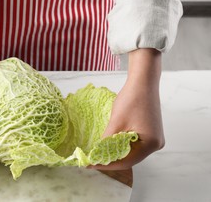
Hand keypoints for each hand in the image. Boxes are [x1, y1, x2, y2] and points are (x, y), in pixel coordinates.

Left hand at [89, 49, 164, 169]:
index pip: (126, 161)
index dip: (107, 164)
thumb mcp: (116, 122)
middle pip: (130, 158)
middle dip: (111, 160)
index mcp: (151, 144)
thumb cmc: (132, 99)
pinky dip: (122, 145)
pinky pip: (135, 144)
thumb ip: (107, 141)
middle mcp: (156, 144)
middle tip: (92, 160)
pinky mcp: (151, 133)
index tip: (90, 164)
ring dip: (115, 153)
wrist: (143, 82)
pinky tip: (109, 145)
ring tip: (98, 154)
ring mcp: (155, 139)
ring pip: (132, 152)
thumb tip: (96, 154)